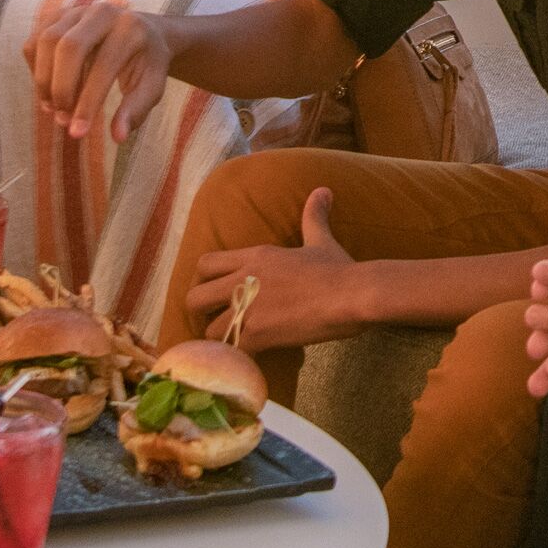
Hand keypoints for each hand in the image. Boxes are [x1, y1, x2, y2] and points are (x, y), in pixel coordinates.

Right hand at [28, 0, 175, 143]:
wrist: (145, 31)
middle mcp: (102, 13)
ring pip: (46, 41)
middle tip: (62, 119)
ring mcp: (77, 10)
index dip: (87, 103)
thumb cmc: (147, 63)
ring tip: (53, 108)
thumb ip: (136, 109)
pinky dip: (35, 69)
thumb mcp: (152, 86)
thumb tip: (117, 136)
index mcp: (130, 29)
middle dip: (61, 88)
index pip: (103, 66)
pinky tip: (49, 88)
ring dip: (43, 80)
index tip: (77, 133)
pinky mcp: (58, 16)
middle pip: (68, 47)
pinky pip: (34, 41)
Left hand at [181, 190, 370, 348]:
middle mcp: (244, 280)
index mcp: (254, 257)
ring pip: (210, 329)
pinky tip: (252, 356)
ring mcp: (249, 309)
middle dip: (201, 311)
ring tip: (236, 341)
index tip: (217, 291)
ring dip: (221, 337)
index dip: (205, 280)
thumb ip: (313, 217)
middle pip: (194, 298)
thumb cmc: (338, 268)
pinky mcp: (259, 334)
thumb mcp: (321, 240)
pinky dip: (238, 356)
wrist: (353, 295)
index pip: (205, 264)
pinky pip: (232, 350)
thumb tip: (322, 191)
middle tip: (217, 318)